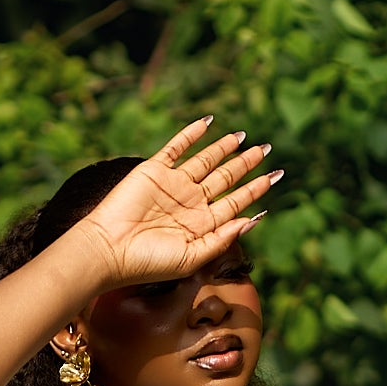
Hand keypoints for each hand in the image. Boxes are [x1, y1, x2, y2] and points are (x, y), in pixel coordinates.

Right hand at [73, 120, 278, 287]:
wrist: (110, 250)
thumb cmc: (150, 262)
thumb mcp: (193, 256)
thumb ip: (223, 238)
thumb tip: (254, 219)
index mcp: (202, 224)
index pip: (236, 201)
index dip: (256, 189)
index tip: (276, 176)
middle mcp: (190, 202)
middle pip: (225, 177)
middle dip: (246, 164)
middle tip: (266, 150)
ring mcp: (173, 184)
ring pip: (205, 160)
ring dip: (224, 147)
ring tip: (244, 137)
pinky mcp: (154, 170)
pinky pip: (176, 147)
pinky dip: (191, 134)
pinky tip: (208, 123)